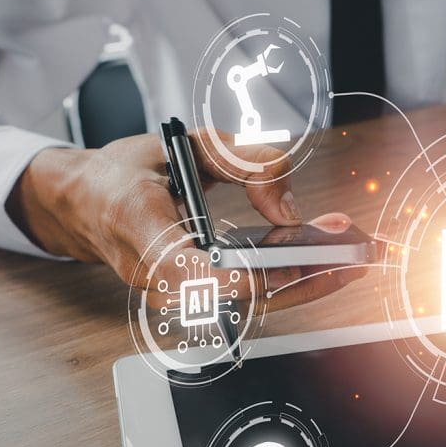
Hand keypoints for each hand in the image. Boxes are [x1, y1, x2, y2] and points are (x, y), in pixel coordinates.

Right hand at [6, 130, 361, 308]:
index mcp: (140, 227)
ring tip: (357, 257)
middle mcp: (155, 275)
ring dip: (309, 280)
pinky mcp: (193, 301)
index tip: (304, 251)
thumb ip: (242, 162)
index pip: (196, 270)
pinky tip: (328, 264)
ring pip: (252, 301)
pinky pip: (248, 298)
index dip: (252, 270)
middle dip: (309, 273)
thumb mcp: (183, 145)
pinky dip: (291, 280)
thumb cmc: (128, 173)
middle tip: (359, 251)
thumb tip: (288, 207)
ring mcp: (174, 296)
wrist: (86, 206)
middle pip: (242, 293)